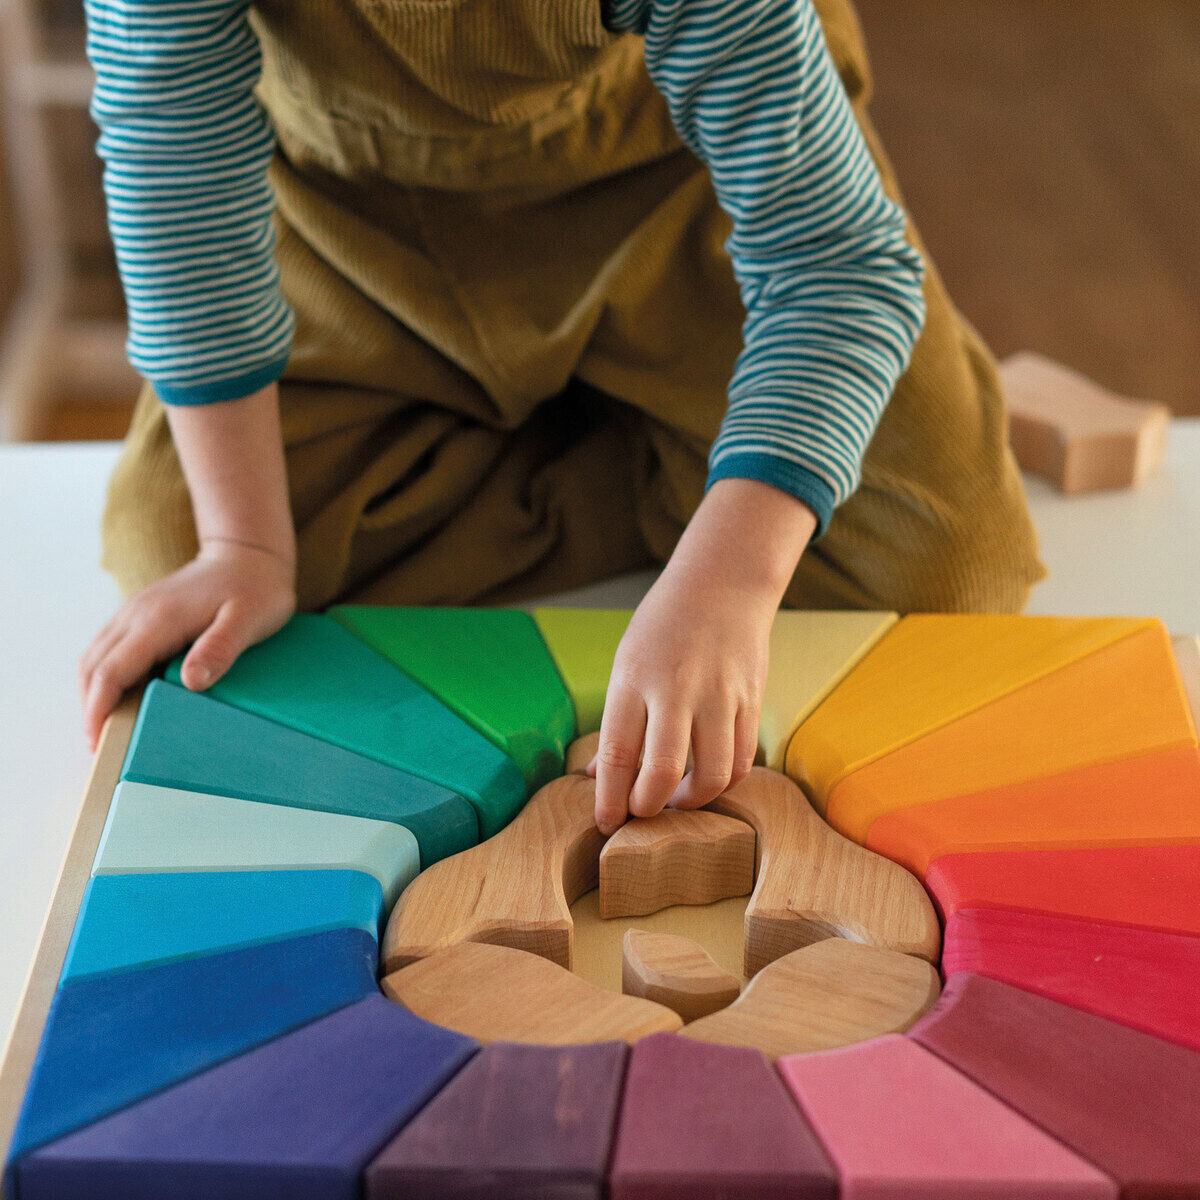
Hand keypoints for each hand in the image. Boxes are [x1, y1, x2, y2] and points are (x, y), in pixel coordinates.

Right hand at [78, 539, 295, 750]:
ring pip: (96, 656)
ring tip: (106, 727)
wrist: (248, 552)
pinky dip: (105, 675)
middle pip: (93, 666)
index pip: (111, 671)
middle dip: (90, 707)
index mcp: (158, 620)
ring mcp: (135, 610)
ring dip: (93, 691)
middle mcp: (137, 614)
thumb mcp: (250, 619)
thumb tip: (189, 683)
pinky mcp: (142, 612)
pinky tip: (122, 695)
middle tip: (100, 746)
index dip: (98, 709)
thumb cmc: (256, 588)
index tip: (96, 741)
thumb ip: (220, 648)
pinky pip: (110, 648)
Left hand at [588, 478, 818, 833]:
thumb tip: (598, 775)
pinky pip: (742, 759)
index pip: (617, 753)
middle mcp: (677, 688)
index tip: (606, 822)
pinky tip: (707, 778)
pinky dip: (723, 781)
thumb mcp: (626, 663)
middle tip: (642, 812)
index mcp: (635, 678)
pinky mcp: (751, 700)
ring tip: (677, 798)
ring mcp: (719, 695)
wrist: (722, 585)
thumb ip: (617, 721)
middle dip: (648, 807)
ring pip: (712, 774)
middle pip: (662, 771)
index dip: (610, 797)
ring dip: (691, 800)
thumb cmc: (664, 626)